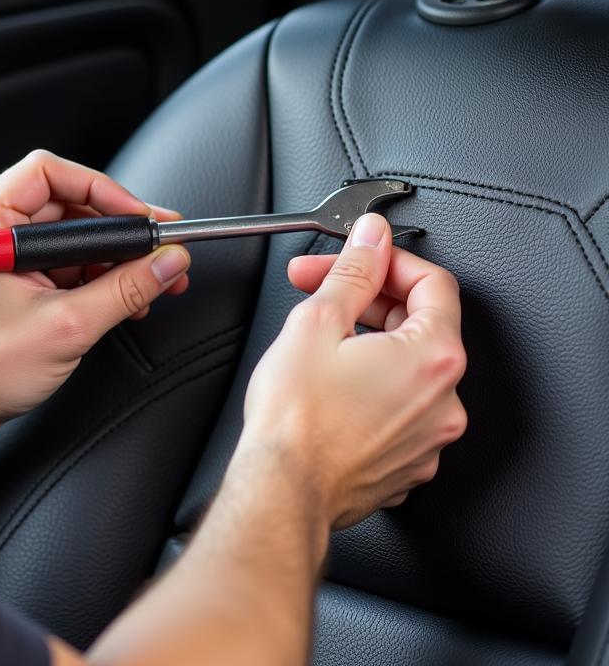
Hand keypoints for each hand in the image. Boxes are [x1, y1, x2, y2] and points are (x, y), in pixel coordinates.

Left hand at [0, 150, 190, 442]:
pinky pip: (64, 261)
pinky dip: (96, 276)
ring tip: (149, 282)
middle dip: (119, 230)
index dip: (103, 190)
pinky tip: (125, 298)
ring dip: (114, 258)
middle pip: (68, 203)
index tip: (139, 218)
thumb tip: (167, 262)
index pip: (51, 174)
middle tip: (160, 247)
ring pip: (72, 235)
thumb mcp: (66, 326)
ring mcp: (1, 253)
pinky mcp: (12, 278)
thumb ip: (125, 289)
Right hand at [242, 213, 466, 528]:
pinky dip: (373, 387)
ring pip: (409, 369)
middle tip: (321, 289)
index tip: (361, 254)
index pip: (433, 283)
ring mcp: (429, 437)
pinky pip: (400, 409)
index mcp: (434, 357)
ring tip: (320, 341)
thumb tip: (372, 238)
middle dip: (368, 298)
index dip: (389, 260)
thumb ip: (354, 269)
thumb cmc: (296, 418)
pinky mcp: (408, 463)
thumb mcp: (319, 319)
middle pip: (421, 325)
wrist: (282, 489)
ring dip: (370, 343)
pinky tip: (332, 384)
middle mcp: (445, 400)